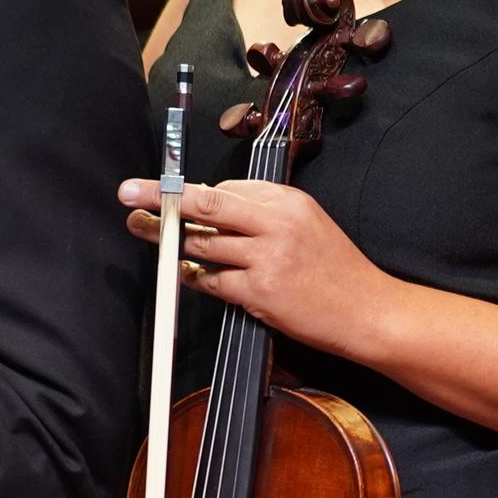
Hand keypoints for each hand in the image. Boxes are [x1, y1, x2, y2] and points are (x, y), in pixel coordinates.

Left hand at [122, 176, 389, 346]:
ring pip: (203, 243)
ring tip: (146, 231)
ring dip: (169, 240)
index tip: (160, 186)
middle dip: (162, 197)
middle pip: (207, 204)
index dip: (189, 190)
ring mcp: (267, 257)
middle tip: (129, 193)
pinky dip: (195, 276)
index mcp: (288, 200)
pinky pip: (212, 280)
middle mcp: (276, 223)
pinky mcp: (260, 291)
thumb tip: (216, 211)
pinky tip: (188, 273)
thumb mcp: (309, 224)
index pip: (227, 187)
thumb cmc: (337, 271)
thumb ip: (266, 213)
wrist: (367, 311)